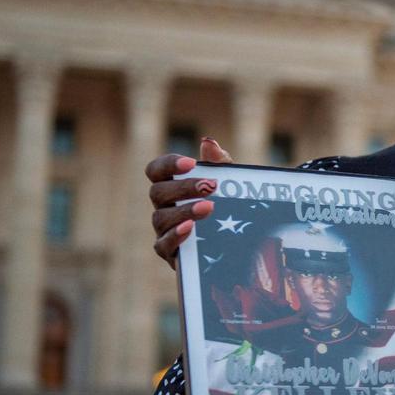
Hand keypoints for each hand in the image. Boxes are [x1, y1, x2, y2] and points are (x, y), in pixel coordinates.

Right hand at [146, 137, 233, 268]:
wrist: (238, 243)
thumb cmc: (227, 206)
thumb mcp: (228, 183)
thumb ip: (219, 163)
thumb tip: (208, 142)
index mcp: (171, 186)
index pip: (156, 171)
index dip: (168, 164)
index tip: (191, 163)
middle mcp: (163, 206)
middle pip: (157, 192)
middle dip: (183, 187)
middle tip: (209, 186)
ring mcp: (163, 230)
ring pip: (160, 217)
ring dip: (184, 210)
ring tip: (209, 207)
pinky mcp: (169, 252)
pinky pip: (163, 244)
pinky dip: (175, 235)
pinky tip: (191, 227)